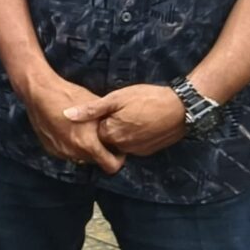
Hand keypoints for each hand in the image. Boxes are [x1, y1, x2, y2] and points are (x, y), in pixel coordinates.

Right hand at [19, 70, 119, 170]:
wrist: (40, 92)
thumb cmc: (69, 95)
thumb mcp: (97, 106)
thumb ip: (109, 122)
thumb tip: (121, 129)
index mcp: (88, 144)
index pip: (111, 166)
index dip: (118, 158)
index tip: (116, 149)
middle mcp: (74, 152)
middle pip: (95, 161)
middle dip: (100, 151)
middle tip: (99, 135)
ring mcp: (61, 152)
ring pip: (81, 157)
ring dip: (85, 148)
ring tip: (83, 131)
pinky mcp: (50, 149)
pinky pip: (67, 152)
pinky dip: (71, 145)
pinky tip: (69, 130)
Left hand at [67, 83, 190, 159]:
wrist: (182, 108)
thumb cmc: (149, 99)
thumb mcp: (117, 98)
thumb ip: (92, 109)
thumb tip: (67, 115)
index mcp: (111, 134)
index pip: (93, 131)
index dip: (97, 119)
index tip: (103, 109)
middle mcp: (122, 147)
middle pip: (106, 138)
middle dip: (108, 126)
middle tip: (119, 109)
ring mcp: (137, 151)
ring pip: (121, 142)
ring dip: (122, 131)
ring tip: (132, 114)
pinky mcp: (149, 151)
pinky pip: (134, 145)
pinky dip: (135, 136)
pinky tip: (141, 121)